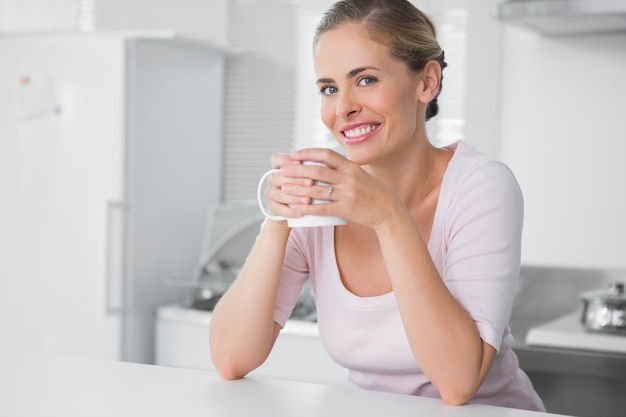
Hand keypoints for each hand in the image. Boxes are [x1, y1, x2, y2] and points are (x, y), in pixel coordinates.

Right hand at [262, 153, 313, 222]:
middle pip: (279, 177)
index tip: (300, 163)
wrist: (294, 208)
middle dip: (296, 180)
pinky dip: (290, 211)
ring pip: (279, 194)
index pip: (277, 159)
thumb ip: (312, 168)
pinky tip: (301, 213)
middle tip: (311, 182)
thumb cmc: (304, 187)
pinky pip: (278, 209)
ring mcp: (271, 193)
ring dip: (295, 197)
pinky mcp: (272, 207)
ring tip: (309, 200)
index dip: (287, 160)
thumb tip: (327, 163)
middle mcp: (273, 179)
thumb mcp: (307, 176)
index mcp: (279, 168)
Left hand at [281, 148, 402, 228]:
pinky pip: (323, 208)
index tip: (293, 155)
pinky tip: (296, 208)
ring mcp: (347, 194)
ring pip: (317, 190)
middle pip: (317, 171)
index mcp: (350, 166)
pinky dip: (308, 208)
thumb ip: (341, 168)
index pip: (326, 154)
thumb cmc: (370, 191)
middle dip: (297, 170)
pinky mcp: (346, 209)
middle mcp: (348, 178)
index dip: (307, 153)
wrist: (388, 209)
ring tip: (284, 188)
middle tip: (282, 170)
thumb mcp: (358, 174)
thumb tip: (320, 162)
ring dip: (298, 189)